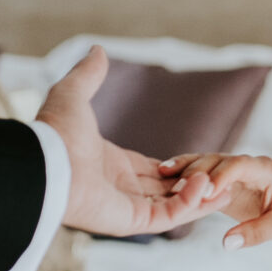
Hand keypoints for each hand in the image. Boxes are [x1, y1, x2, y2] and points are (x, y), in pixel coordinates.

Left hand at [35, 46, 221, 236]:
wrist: (45, 165)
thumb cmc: (56, 133)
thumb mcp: (74, 94)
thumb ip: (90, 74)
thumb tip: (96, 49)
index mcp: (111, 165)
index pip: (154, 170)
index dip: (179, 166)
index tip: (201, 161)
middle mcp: (119, 189)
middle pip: (168, 190)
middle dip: (196, 185)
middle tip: (223, 175)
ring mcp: (126, 208)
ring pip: (174, 206)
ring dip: (200, 196)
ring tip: (225, 184)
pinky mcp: (132, 221)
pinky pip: (169, 216)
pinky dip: (191, 204)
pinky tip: (207, 186)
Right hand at [155, 151, 271, 246]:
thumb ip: (256, 233)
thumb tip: (227, 243)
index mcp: (263, 169)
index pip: (239, 165)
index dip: (221, 176)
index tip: (205, 192)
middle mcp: (245, 163)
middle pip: (216, 160)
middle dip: (196, 174)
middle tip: (177, 192)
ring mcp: (231, 168)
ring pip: (204, 163)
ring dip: (184, 172)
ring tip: (164, 184)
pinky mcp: (221, 177)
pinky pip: (200, 173)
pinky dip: (183, 174)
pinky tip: (163, 178)